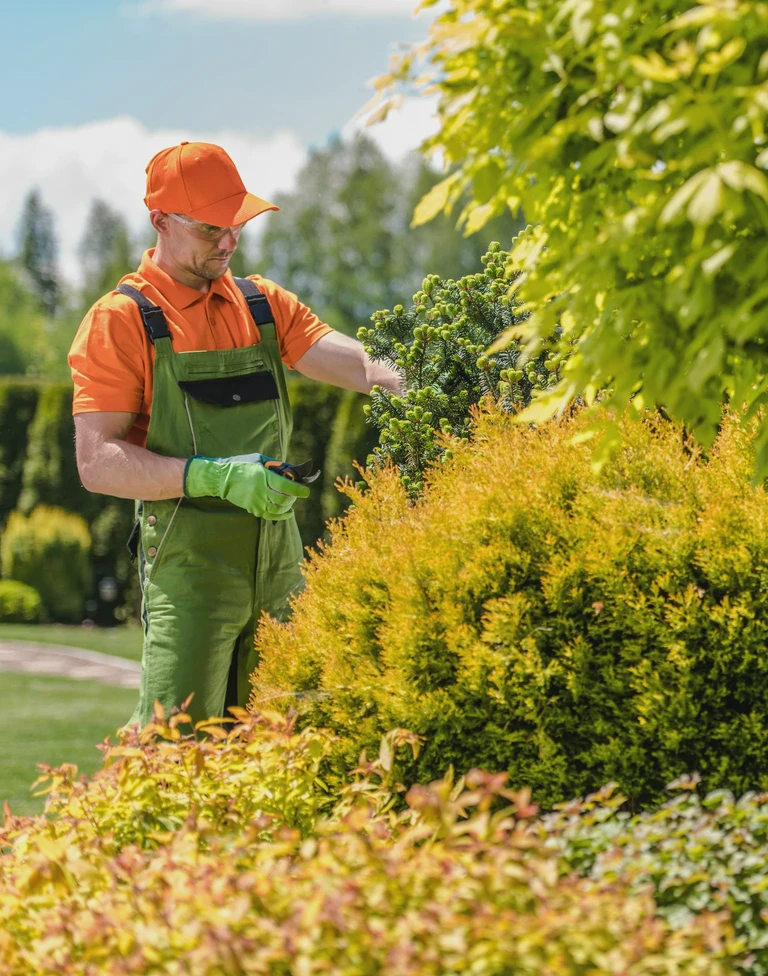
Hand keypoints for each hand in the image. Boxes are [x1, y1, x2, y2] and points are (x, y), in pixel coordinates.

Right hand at [183, 452, 309, 519]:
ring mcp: (255, 501)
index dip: (299, 490)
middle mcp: (260, 490)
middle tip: (297, 494)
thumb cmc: (242, 465)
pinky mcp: (251, 508)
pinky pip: (269, 516)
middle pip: (284, 500)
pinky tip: (288, 513)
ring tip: (291, 503)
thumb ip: (276, 465)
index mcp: (263, 476)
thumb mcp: (259, 459)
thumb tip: (293, 470)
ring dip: (288, 507)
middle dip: (294, 498)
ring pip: (278, 510)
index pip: (286, 486)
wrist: (220, 478)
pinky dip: (281, 516)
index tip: (306, 492)